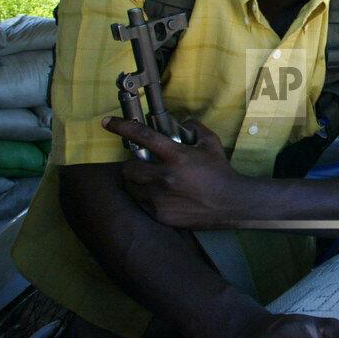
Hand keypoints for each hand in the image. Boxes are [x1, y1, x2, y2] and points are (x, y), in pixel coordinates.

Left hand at [101, 116, 241, 227]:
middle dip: (131, 166)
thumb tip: (181, 123)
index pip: (143, 137)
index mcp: (176, 156)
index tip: (106, 122)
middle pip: (128, 169)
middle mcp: (164, 177)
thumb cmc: (221, 171)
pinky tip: (163, 197)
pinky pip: (143, 204)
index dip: (122, 127)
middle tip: (142, 166)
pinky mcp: (161, 215)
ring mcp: (160, 198)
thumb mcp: (211, 143)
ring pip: (133, 188)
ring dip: (137, 182)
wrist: (231, 203)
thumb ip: (195, 128)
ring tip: (151, 182)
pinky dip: (148, 199)